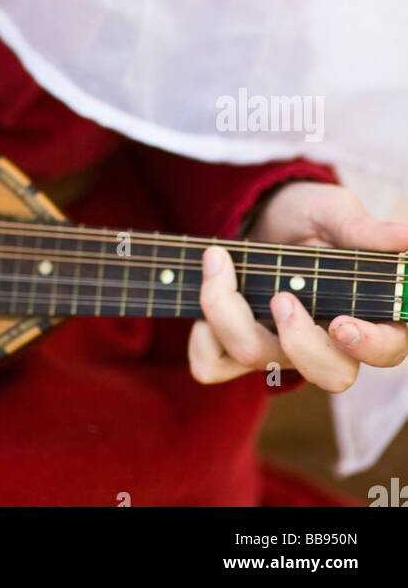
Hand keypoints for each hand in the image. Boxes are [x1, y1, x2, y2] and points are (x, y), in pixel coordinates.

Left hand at [188, 180, 407, 390]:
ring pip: (258, 360)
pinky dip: (201, 333)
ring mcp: (282, 349)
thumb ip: (364, 230)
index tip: (342, 324)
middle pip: (329, 375)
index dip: (369, 346)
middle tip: (281, 296)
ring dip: (228, 311)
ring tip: (221, 260)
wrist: (265, 213)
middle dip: (299, 341)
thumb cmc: (313, 217)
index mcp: (370, 314)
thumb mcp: (336, 213)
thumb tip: (406, 237)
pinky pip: (212, 365)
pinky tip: (209, 285)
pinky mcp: (239, 347)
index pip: (386, 351)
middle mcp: (329, 343)